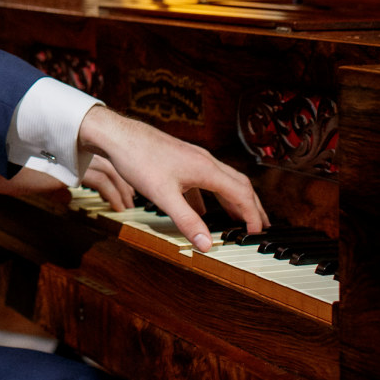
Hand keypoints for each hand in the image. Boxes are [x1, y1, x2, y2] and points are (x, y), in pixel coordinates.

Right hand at [0, 155, 135, 210]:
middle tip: (132, 195)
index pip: (101, 151)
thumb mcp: (39, 178)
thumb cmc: (12, 173)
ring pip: (111, 169)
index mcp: (67, 141)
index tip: (123, 182)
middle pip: (111, 158)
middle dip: (124, 177)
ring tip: (127, 205)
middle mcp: (73, 144)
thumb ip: (56, 183)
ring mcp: (74, 155)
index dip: (115, 166)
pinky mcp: (72, 169)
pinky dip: (113, 195)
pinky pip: (102, 182)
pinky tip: (117, 209)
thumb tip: (65, 195)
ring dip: (122, 189)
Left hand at [77, 106, 267, 251]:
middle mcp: (205, 161)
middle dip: (252, 206)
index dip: (252, 215)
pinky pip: (204, 180)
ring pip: (223, 180)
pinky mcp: (181, 160)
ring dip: (234, 200)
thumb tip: (207, 245)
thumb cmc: (139, 159)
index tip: (257, 233)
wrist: (118, 134)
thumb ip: (187, 220)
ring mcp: (193, 159)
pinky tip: (202, 210)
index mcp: (206, 169)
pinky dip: (211, 196)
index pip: (241, 194)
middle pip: (239, 184)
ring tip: (238, 218)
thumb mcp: (163, 195)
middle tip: (260, 225)